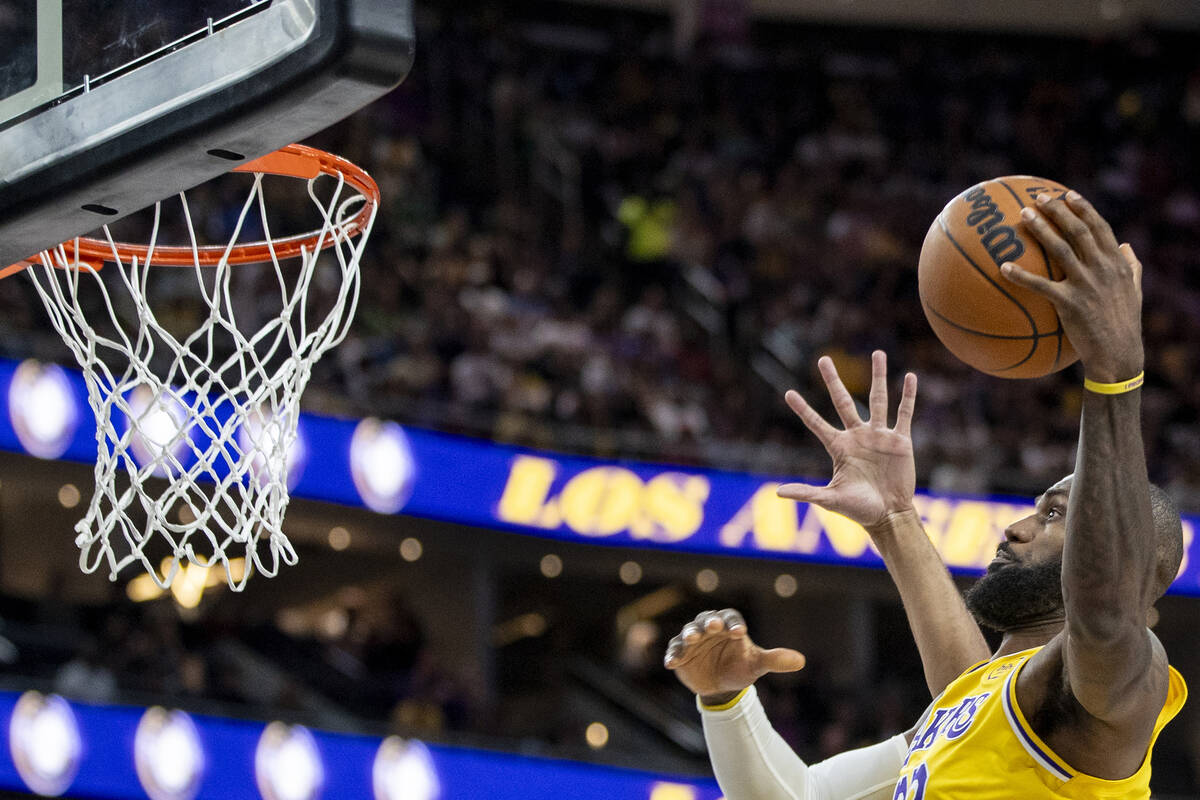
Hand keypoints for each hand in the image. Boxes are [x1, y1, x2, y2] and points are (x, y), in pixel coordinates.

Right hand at [664, 609, 804, 704]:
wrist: (721, 686)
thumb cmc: (740, 667)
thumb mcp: (756, 665)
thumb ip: (775, 660)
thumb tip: (801, 661)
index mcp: (729, 626)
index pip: (731, 619)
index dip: (734, 623)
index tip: (740, 632)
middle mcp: (709, 629)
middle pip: (706, 620)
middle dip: (708, 624)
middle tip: (711, 628)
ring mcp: (692, 640)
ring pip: (688, 633)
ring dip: (689, 635)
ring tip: (691, 639)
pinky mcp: (680, 653)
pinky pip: (674, 651)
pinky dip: (673, 654)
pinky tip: (671, 662)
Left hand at [776, 351, 917, 527]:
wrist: (889, 516)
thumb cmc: (858, 509)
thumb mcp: (830, 499)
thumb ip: (806, 493)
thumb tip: (777, 493)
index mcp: (839, 447)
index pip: (816, 424)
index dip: (803, 409)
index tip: (788, 393)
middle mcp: (857, 436)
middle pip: (843, 401)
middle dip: (833, 380)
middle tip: (823, 359)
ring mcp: (879, 436)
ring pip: (878, 399)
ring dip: (878, 376)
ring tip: (877, 353)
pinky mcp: (900, 441)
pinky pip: (904, 414)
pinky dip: (907, 396)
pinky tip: (910, 377)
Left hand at [999, 191, 1143, 382]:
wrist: (1118, 354)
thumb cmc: (1124, 324)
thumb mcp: (1135, 291)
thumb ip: (1132, 267)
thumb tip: (1128, 247)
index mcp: (1117, 264)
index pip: (1101, 228)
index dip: (1084, 209)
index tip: (1068, 194)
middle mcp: (1103, 269)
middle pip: (1078, 231)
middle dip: (1058, 211)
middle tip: (1038, 198)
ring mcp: (1087, 284)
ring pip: (1060, 249)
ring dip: (1040, 229)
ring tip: (1022, 216)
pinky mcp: (1070, 303)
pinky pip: (1041, 286)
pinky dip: (1021, 275)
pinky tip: (1003, 267)